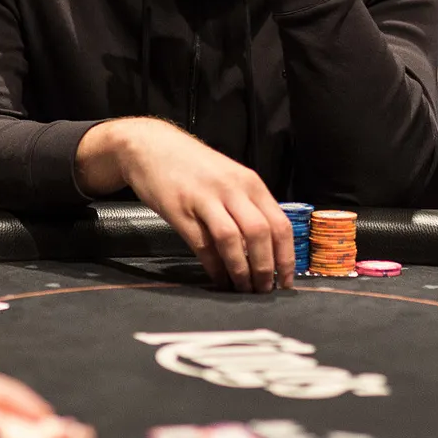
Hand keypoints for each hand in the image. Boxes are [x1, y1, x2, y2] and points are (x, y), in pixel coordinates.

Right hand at [76, 118, 293, 292]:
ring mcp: (205, 199)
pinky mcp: (180, 210)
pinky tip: (218, 279)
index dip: (286, 257)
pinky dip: (214, 267)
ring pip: (232, 240)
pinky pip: (202, 245)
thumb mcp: (229, 177)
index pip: (279, 224)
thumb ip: (248, 205)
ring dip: (240, 271)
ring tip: (242, 289)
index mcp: (250, 182)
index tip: (285, 282)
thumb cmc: (193, 165)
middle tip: (264, 291)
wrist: (151, 146)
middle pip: (260, 234)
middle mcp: (232, 189)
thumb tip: (268, 247)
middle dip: (265, 268)